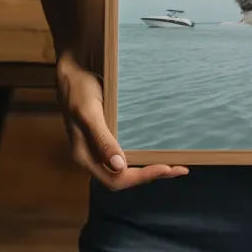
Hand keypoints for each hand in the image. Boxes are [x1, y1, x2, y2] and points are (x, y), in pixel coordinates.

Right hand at [55, 52, 188, 190]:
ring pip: (125, 168)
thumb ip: (102, 140)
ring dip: (149, 168)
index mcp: (85, 156)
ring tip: (174, 164)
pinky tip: (156, 150)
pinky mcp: (106, 137)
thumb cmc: (79, 89)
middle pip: (123, 178)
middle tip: (180, 169)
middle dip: (151, 175)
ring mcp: (99, 148)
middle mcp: (92, 157)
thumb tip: (120, 166)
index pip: (116, 180)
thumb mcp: (89, 113)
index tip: (166, 168)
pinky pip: (125, 153)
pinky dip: (142, 155)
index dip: (142, 176)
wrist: (71, 72)